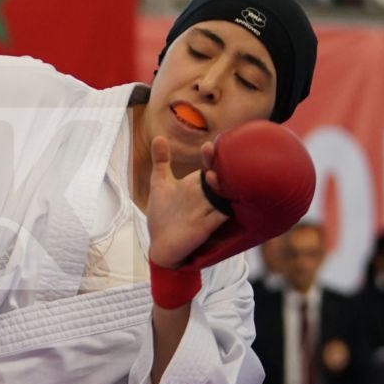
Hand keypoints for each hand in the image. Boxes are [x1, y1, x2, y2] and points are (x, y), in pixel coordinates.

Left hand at [145, 136, 227, 268]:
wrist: (161, 245)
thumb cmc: (162, 215)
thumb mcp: (160, 185)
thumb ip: (161, 161)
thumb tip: (158, 137)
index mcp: (195, 184)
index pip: (209, 166)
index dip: (211, 156)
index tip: (207, 146)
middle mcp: (204, 195)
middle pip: (219, 177)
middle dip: (219, 167)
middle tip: (211, 155)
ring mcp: (207, 210)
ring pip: (223, 194)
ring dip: (220, 186)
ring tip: (211, 177)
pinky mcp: (207, 226)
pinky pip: (222, 216)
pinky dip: (224, 208)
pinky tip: (223, 202)